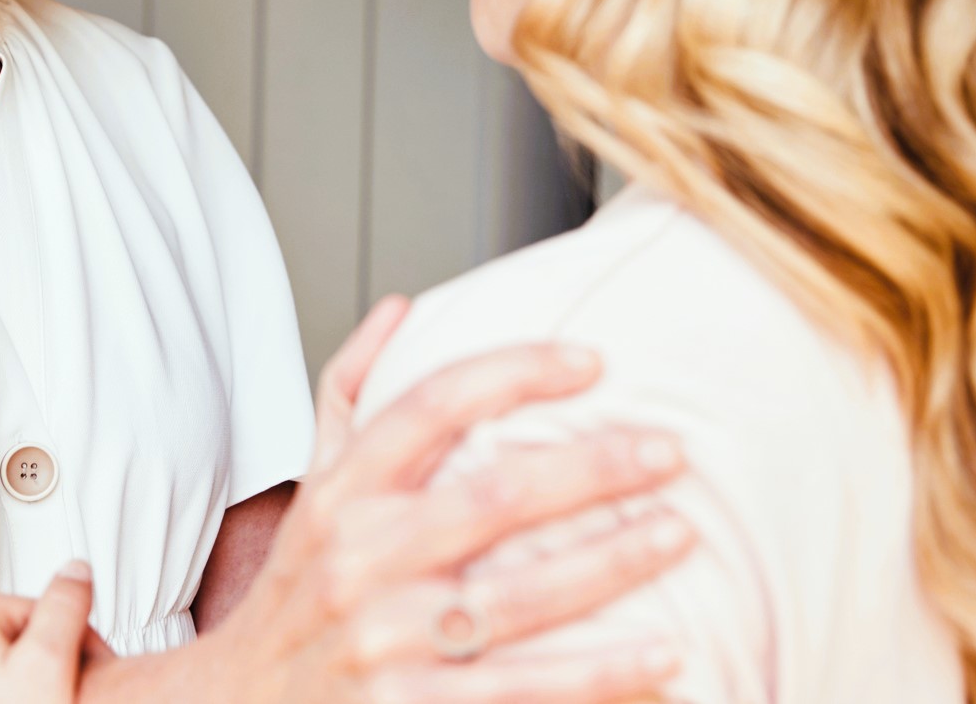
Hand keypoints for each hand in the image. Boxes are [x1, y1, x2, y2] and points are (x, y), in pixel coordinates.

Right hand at [204, 300, 693, 703]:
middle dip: (590, 470)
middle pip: (491, 498)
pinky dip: (597, 673)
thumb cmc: (297, 594)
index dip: (515, 372)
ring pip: (516, 597)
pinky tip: (664, 653)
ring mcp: (383, 639)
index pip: (431, 405)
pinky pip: (519, 688)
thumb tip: (401, 308)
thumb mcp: (311, 487)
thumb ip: (350, 394)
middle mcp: (357, 560)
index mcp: (340, 493)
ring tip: (678, 534)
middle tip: (668, 451)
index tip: (592, 361)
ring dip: (609, 565)